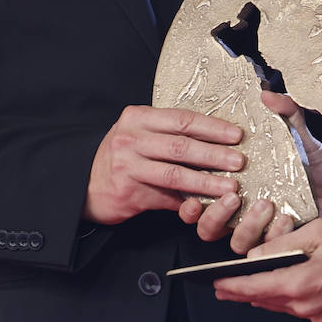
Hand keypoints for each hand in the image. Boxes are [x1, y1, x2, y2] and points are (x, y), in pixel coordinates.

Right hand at [83, 105, 243, 225]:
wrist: (84, 183)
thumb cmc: (121, 155)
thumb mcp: (139, 134)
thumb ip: (168, 134)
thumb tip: (216, 141)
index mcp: (138, 118)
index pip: (182, 119)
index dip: (212, 128)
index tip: (236, 135)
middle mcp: (131, 139)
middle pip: (181, 146)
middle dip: (214, 154)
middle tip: (238, 161)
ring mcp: (128, 166)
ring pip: (175, 174)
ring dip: (206, 182)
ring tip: (229, 186)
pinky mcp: (128, 192)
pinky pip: (165, 198)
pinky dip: (188, 202)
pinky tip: (206, 204)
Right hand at [179, 91, 321, 254]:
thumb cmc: (320, 165)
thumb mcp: (302, 136)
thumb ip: (287, 113)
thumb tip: (268, 94)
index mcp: (239, 184)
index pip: (201, 196)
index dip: (190, 200)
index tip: (193, 195)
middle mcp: (244, 211)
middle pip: (208, 227)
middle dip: (214, 216)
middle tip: (233, 195)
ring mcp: (261, 230)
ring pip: (234, 242)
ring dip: (245, 226)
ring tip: (265, 204)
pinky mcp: (280, 245)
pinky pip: (267, 249)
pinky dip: (274, 234)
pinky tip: (287, 217)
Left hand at [213, 217, 321, 321]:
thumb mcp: (317, 233)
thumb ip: (282, 246)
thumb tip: (254, 256)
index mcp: (301, 285)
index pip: (253, 289)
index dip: (230, 286)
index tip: (214, 284)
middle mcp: (309, 308)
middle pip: (266, 301)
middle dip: (243, 293)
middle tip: (223, 288)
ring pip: (285, 308)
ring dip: (268, 297)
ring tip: (251, 288)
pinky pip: (307, 313)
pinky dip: (294, 301)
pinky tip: (293, 290)